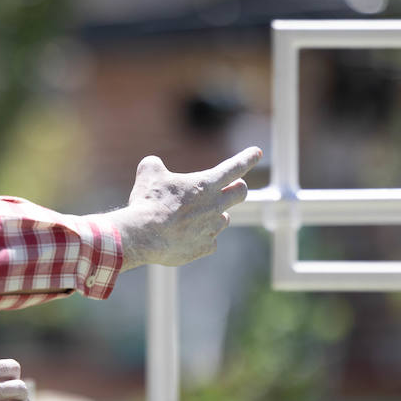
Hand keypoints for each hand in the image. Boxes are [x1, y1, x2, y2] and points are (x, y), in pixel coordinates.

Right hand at [102, 146, 262, 268]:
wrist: (143, 236)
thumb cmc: (148, 202)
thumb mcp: (149, 173)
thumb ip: (156, 165)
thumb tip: (155, 166)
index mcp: (206, 184)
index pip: (234, 167)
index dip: (247, 159)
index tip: (257, 153)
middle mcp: (215, 205)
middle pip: (240, 193)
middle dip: (238, 188)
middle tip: (229, 188)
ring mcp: (212, 228)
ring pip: (223, 219)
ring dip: (213, 215)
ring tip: (191, 218)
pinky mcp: (205, 247)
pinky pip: (209, 241)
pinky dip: (200, 238)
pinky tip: (184, 237)